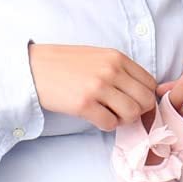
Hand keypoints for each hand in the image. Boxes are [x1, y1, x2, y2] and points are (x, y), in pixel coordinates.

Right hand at [28, 43, 158, 132]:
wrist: (32, 67)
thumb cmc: (64, 64)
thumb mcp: (96, 56)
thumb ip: (119, 70)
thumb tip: (141, 92)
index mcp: (116, 57)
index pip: (149, 83)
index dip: (144, 96)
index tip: (132, 101)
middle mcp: (110, 71)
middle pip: (145, 101)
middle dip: (136, 111)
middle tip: (120, 111)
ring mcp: (98, 88)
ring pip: (131, 114)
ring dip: (121, 119)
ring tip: (107, 114)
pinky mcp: (84, 104)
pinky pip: (110, 124)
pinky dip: (105, 125)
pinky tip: (94, 116)